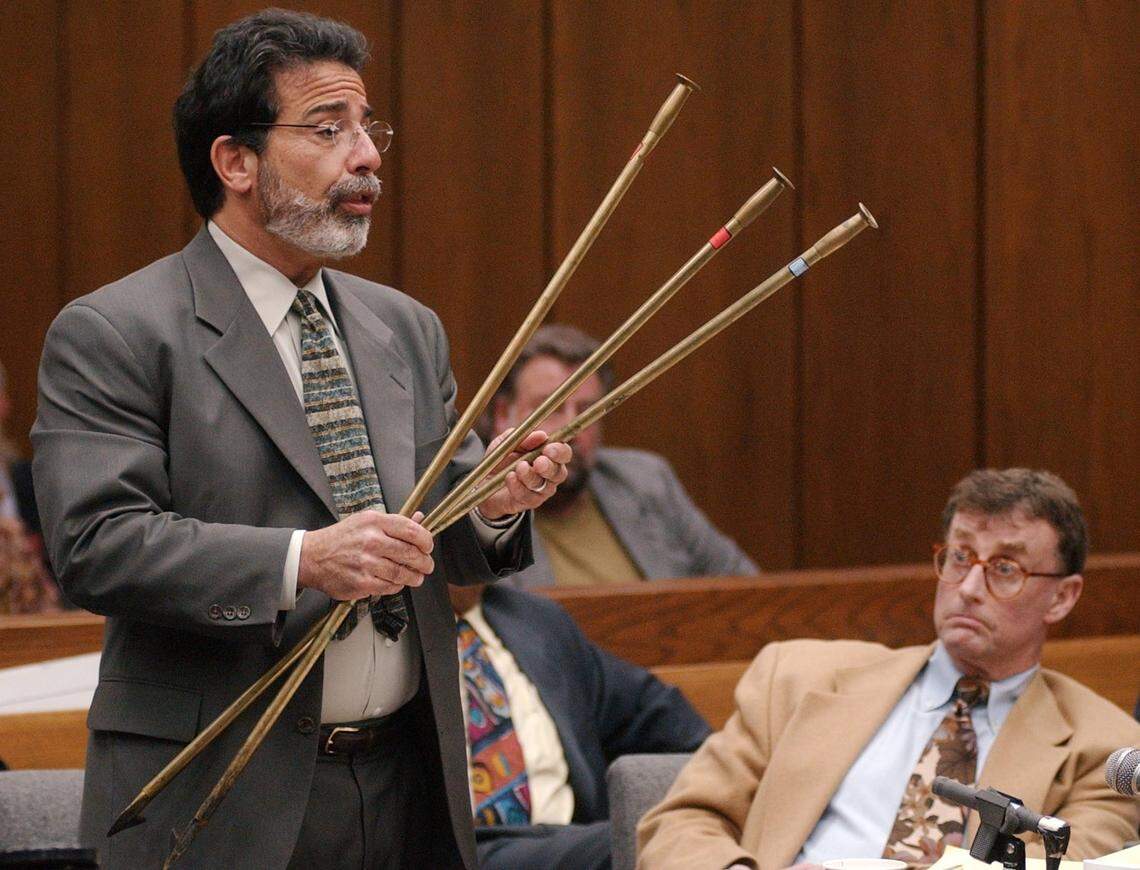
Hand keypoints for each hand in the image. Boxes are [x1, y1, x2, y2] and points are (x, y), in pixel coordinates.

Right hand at [297, 510, 433, 600]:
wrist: (312, 557)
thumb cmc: (342, 538)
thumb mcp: (366, 521)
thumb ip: (395, 522)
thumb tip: (420, 518)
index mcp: (374, 522)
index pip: (411, 530)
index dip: (426, 540)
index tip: (428, 546)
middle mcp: (371, 541)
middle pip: (410, 553)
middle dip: (424, 562)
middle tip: (427, 565)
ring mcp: (366, 563)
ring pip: (402, 573)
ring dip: (414, 577)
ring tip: (417, 576)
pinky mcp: (361, 583)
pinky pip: (389, 587)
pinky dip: (397, 586)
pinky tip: (397, 582)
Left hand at [476, 429, 571, 519]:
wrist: (484, 482)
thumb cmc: (501, 459)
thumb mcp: (507, 443)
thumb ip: (523, 438)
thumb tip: (541, 435)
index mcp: (549, 456)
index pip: (564, 454)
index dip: (560, 451)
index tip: (548, 449)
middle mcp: (550, 475)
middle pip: (559, 473)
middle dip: (549, 467)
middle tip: (538, 462)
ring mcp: (541, 490)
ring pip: (543, 485)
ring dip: (530, 476)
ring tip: (519, 467)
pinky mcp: (529, 502)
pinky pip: (527, 496)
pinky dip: (518, 486)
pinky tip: (510, 477)